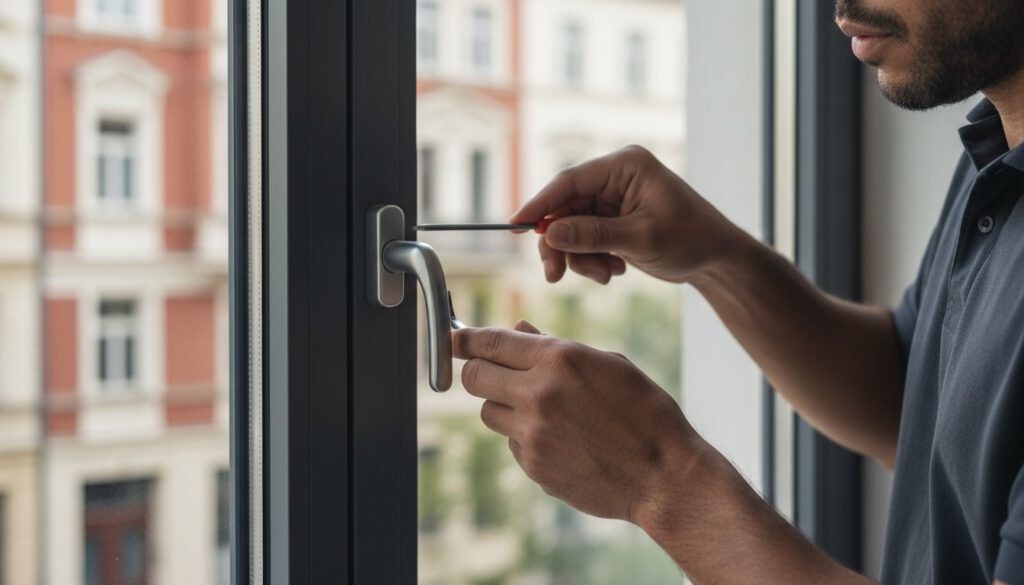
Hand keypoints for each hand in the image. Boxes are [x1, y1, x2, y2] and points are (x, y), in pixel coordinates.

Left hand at [453, 321, 708, 522]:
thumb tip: (517, 330)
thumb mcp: (607, 364)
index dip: (463, 338)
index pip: (490, 343)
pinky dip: (526, 437)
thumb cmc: (643, 411)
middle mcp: (538, 395)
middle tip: (493, 373)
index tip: (452, 338)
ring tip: (545, 410)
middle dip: (478, 371)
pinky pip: (512, 443)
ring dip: (505, 406)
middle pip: (474, 378)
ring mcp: (532, 435)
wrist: (662, 474)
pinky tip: (563, 440)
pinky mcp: (533, 467)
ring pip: (489, 413)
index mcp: (558, 360)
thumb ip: (555, 347)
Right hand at [510, 145, 741, 283]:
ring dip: (580, 257)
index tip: (515, 225)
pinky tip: (615, 271)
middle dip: (561, 243)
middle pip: (565, 207)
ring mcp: (613, 198)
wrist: (716, 259)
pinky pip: (584, 239)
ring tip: (606, 275)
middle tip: (555, 276)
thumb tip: (550, 232)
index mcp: (625, 165)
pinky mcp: (613, 219)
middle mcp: (615, 176)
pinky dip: (591, 259)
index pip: (569, 181)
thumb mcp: (641, 238)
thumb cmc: (691, 239)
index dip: (539, 204)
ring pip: (571, 227)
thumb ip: (594, 235)